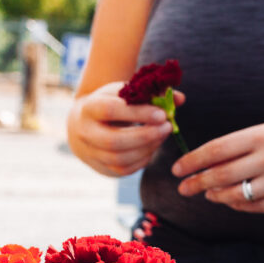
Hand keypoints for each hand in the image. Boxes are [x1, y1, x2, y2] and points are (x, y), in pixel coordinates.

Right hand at [67, 81, 183, 177]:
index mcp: (89, 108)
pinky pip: (124, 170)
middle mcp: (85, 133)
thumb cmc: (110, 103)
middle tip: (167, 127)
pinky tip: (152, 147)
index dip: (138, 113)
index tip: (162, 114)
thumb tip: (180, 99)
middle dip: (145, 136)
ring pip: (119, 159)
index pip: (111, 111)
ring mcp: (91, 153)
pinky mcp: (102, 168)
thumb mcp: (125, 92)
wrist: (83, 124)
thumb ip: (152, 93)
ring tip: (163, 135)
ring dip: (147, 149)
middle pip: (114, 141)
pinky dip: (143, 160)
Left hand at [172, 123, 263, 212]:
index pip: (216, 150)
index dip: (192, 162)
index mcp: (263, 135)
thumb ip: (242, 146)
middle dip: (196, 183)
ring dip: (216, 196)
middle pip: (220, 175)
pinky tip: (232, 201)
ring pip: (235, 195)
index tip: (177, 169)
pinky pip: (254, 207)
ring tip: (208, 194)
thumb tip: (207, 163)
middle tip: (183, 189)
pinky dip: (238, 205)